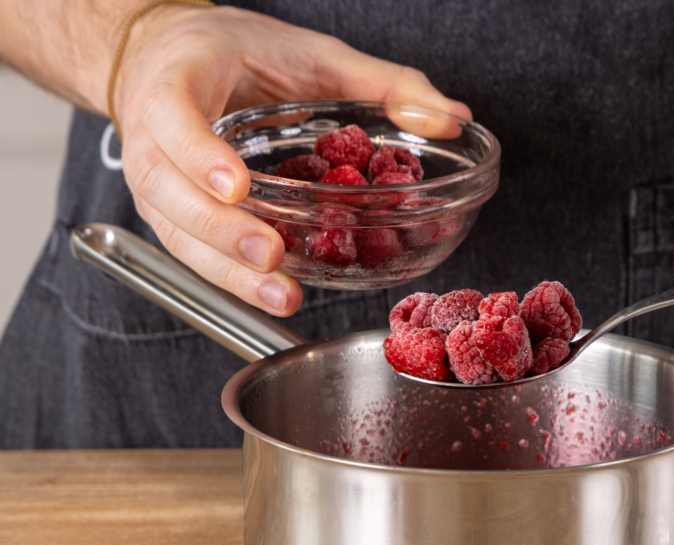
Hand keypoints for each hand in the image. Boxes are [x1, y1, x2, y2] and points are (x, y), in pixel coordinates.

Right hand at [114, 5, 470, 315]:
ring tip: (279, 292)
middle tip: (270, 255)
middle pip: (166, 190)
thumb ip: (383, 82)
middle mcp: (153, 135)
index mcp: (177, 80)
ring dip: (225, 269)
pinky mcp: (171, 212)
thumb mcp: (312, 52)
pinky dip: (228, 275)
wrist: (173, 58)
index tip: (236, 185)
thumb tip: (450, 117)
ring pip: (174, 232)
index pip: (172, 116)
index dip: (198, 154)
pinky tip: (272, 291)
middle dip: (219, 231)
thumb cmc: (238, 54)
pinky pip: (189, 250)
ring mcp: (156, 179)